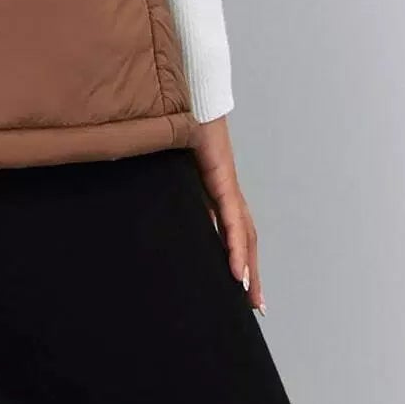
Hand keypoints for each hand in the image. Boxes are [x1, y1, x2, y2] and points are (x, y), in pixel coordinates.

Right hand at [189, 116, 265, 314]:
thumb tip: (149, 202)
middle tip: (255, 305)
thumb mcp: (171, 169)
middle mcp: (227, 191)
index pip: (233, 229)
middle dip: (251, 272)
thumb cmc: (177, 125)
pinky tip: (237, 271)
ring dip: (248, 267)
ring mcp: (228, 187)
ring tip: (249, 296)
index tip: (241, 285)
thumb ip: (170, 188)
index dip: (239, 256)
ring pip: (244, 236)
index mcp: (216, 189)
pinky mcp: (223, 182)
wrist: (187, 98)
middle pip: (246, 239)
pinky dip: (236, 248)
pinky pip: (232, 222)